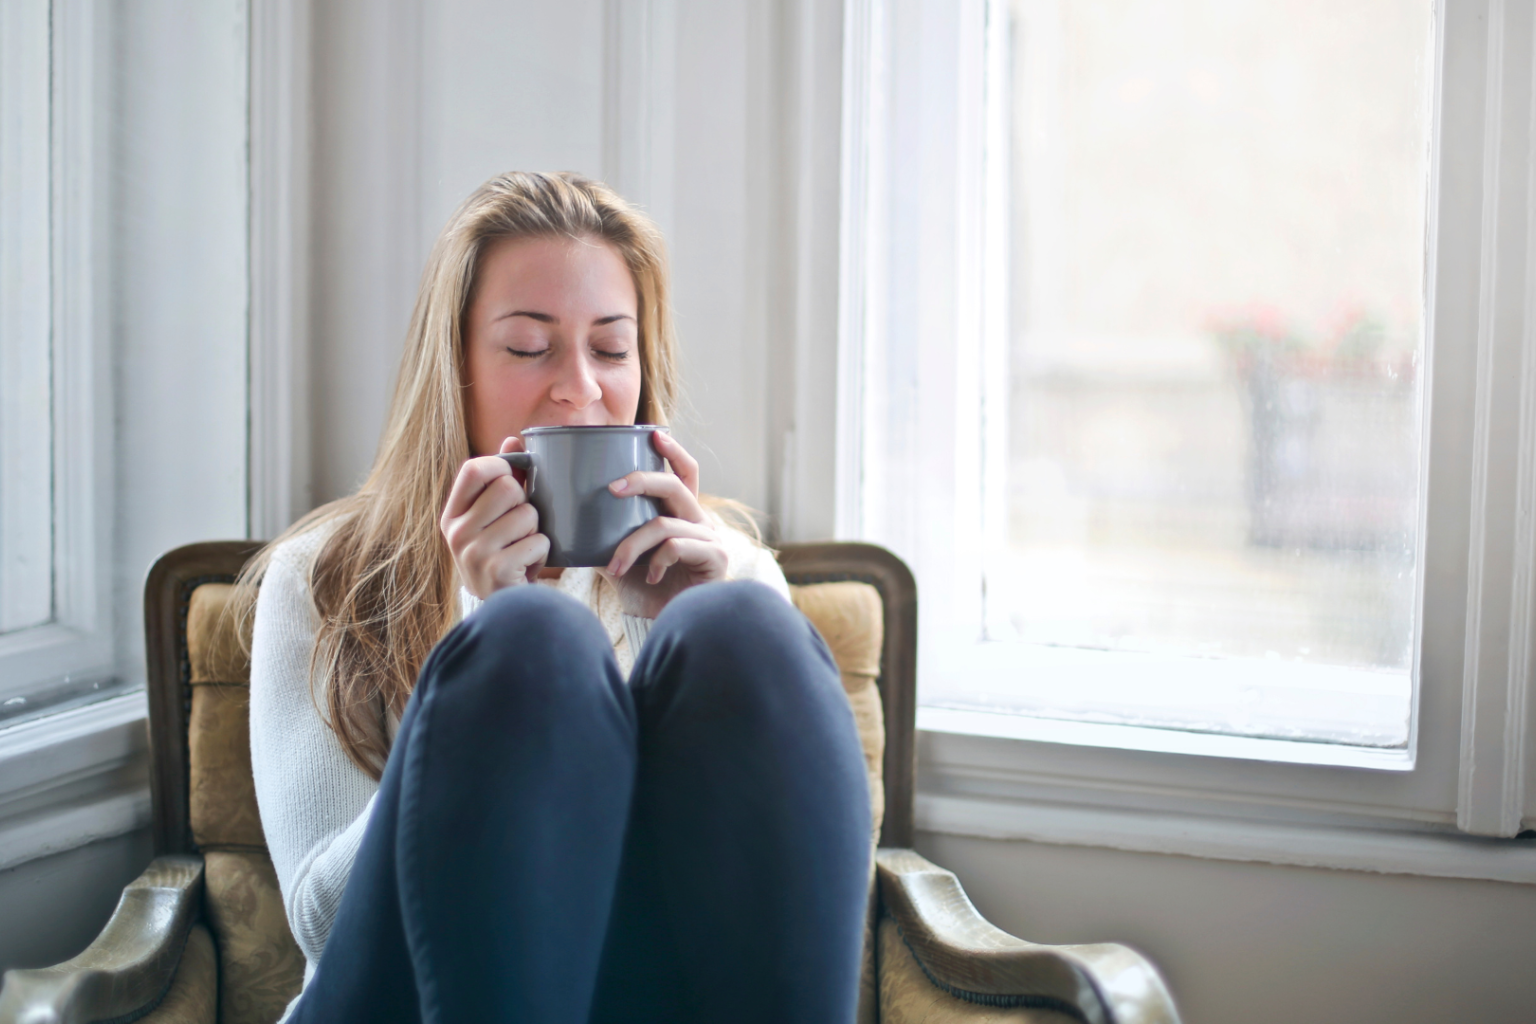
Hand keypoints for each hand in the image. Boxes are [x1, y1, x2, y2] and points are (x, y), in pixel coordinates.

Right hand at [440, 436, 548, 598]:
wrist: (502, 607)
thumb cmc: (501, 554)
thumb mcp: (493, 518)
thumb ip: (502, 478)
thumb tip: (513, 439)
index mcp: (452, 515)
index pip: (474, 469)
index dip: (501, 466)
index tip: (512, 479)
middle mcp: (457, 532)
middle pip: (508, 488)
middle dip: (526, 504)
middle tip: (520, 526)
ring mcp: (474, 552)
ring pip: (528, 514)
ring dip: (537, 530)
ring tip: (524, 547)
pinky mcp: (497, 570)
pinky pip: (539, 541)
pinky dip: (542, 552)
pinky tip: (528, 565)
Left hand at [600, 431, 728, 617]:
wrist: (667, 627)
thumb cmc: (646, 591)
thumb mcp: (619, 557)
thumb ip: (603, 535)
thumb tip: (563, 516)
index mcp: (681, 515)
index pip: (684, 473)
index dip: (673, 451)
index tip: (654, 434)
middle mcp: (700, 522)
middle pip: (674, 485)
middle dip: (641, 481)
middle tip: (610, 489)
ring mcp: (710, 539)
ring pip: (664, 523)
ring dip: (632, 545)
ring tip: (614, 566)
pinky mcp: (715, 559)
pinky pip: (677, 546)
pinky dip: (655, 560)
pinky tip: (649, 577)